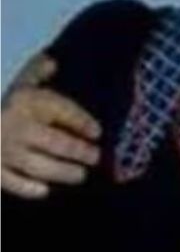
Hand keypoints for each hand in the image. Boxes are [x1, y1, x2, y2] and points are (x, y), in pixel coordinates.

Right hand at [2, 53, 101, 198]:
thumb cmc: (4, 100)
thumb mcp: (20, 81)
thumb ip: (37, 72)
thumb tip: (52, 61)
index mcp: (25, 101)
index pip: (60, 110)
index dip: (82, 121)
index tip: (97, 132)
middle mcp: (15, 126)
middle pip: (54, 142)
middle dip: (78, 151)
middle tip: (96, 157)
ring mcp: (3, 149)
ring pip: (36, 165)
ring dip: (61, 172)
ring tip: (81, 175)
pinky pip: (10, 182)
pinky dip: (27, 188)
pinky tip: (45, 190)